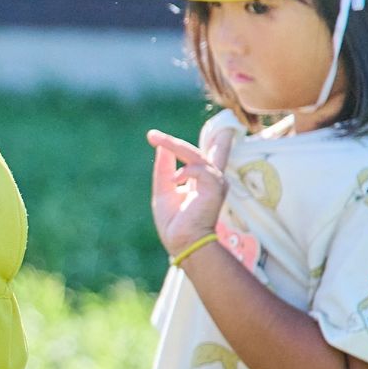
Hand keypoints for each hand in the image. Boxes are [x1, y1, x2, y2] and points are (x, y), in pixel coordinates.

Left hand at [147, 128, 232, 257]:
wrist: (183, 242)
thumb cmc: (175, 222)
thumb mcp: (165, 190)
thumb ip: (165, 169)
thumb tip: (162, 148)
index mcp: (203, 180)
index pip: (212, 154)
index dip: (209, 139)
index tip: (197, 125)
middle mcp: (213, 178)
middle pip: (199, 151)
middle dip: (174, 142)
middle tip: (152, 135)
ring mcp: (216, 182)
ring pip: (195, 155)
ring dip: (174, 146)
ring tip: (156, 141)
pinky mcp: (216, 187)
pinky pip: (199, 169)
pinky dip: (184, 172)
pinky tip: (174, 180)